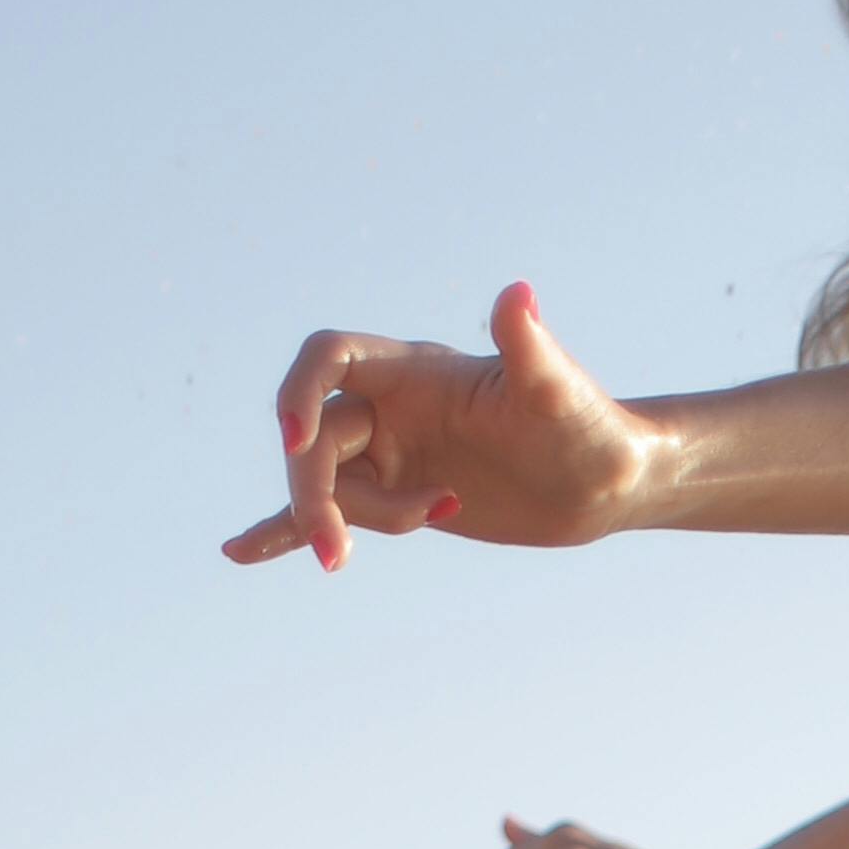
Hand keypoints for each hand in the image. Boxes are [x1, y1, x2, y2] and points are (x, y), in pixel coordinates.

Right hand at [224, 278, 647, 571]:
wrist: (607, 482)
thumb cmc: (589, 428)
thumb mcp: (556, 393)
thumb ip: (529, 346)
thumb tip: (518, 296)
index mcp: (417, 370)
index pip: (331, 359)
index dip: (300, 393)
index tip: (295, 444)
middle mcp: (394, 405)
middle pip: (318, 439)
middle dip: (315, 494)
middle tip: (339, 552)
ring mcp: (392, 452)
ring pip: (329, 485)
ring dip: (338, 522)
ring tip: (369, 552)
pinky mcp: (397, 497)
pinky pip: (331, 508)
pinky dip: (284, 530)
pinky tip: (241, 551)